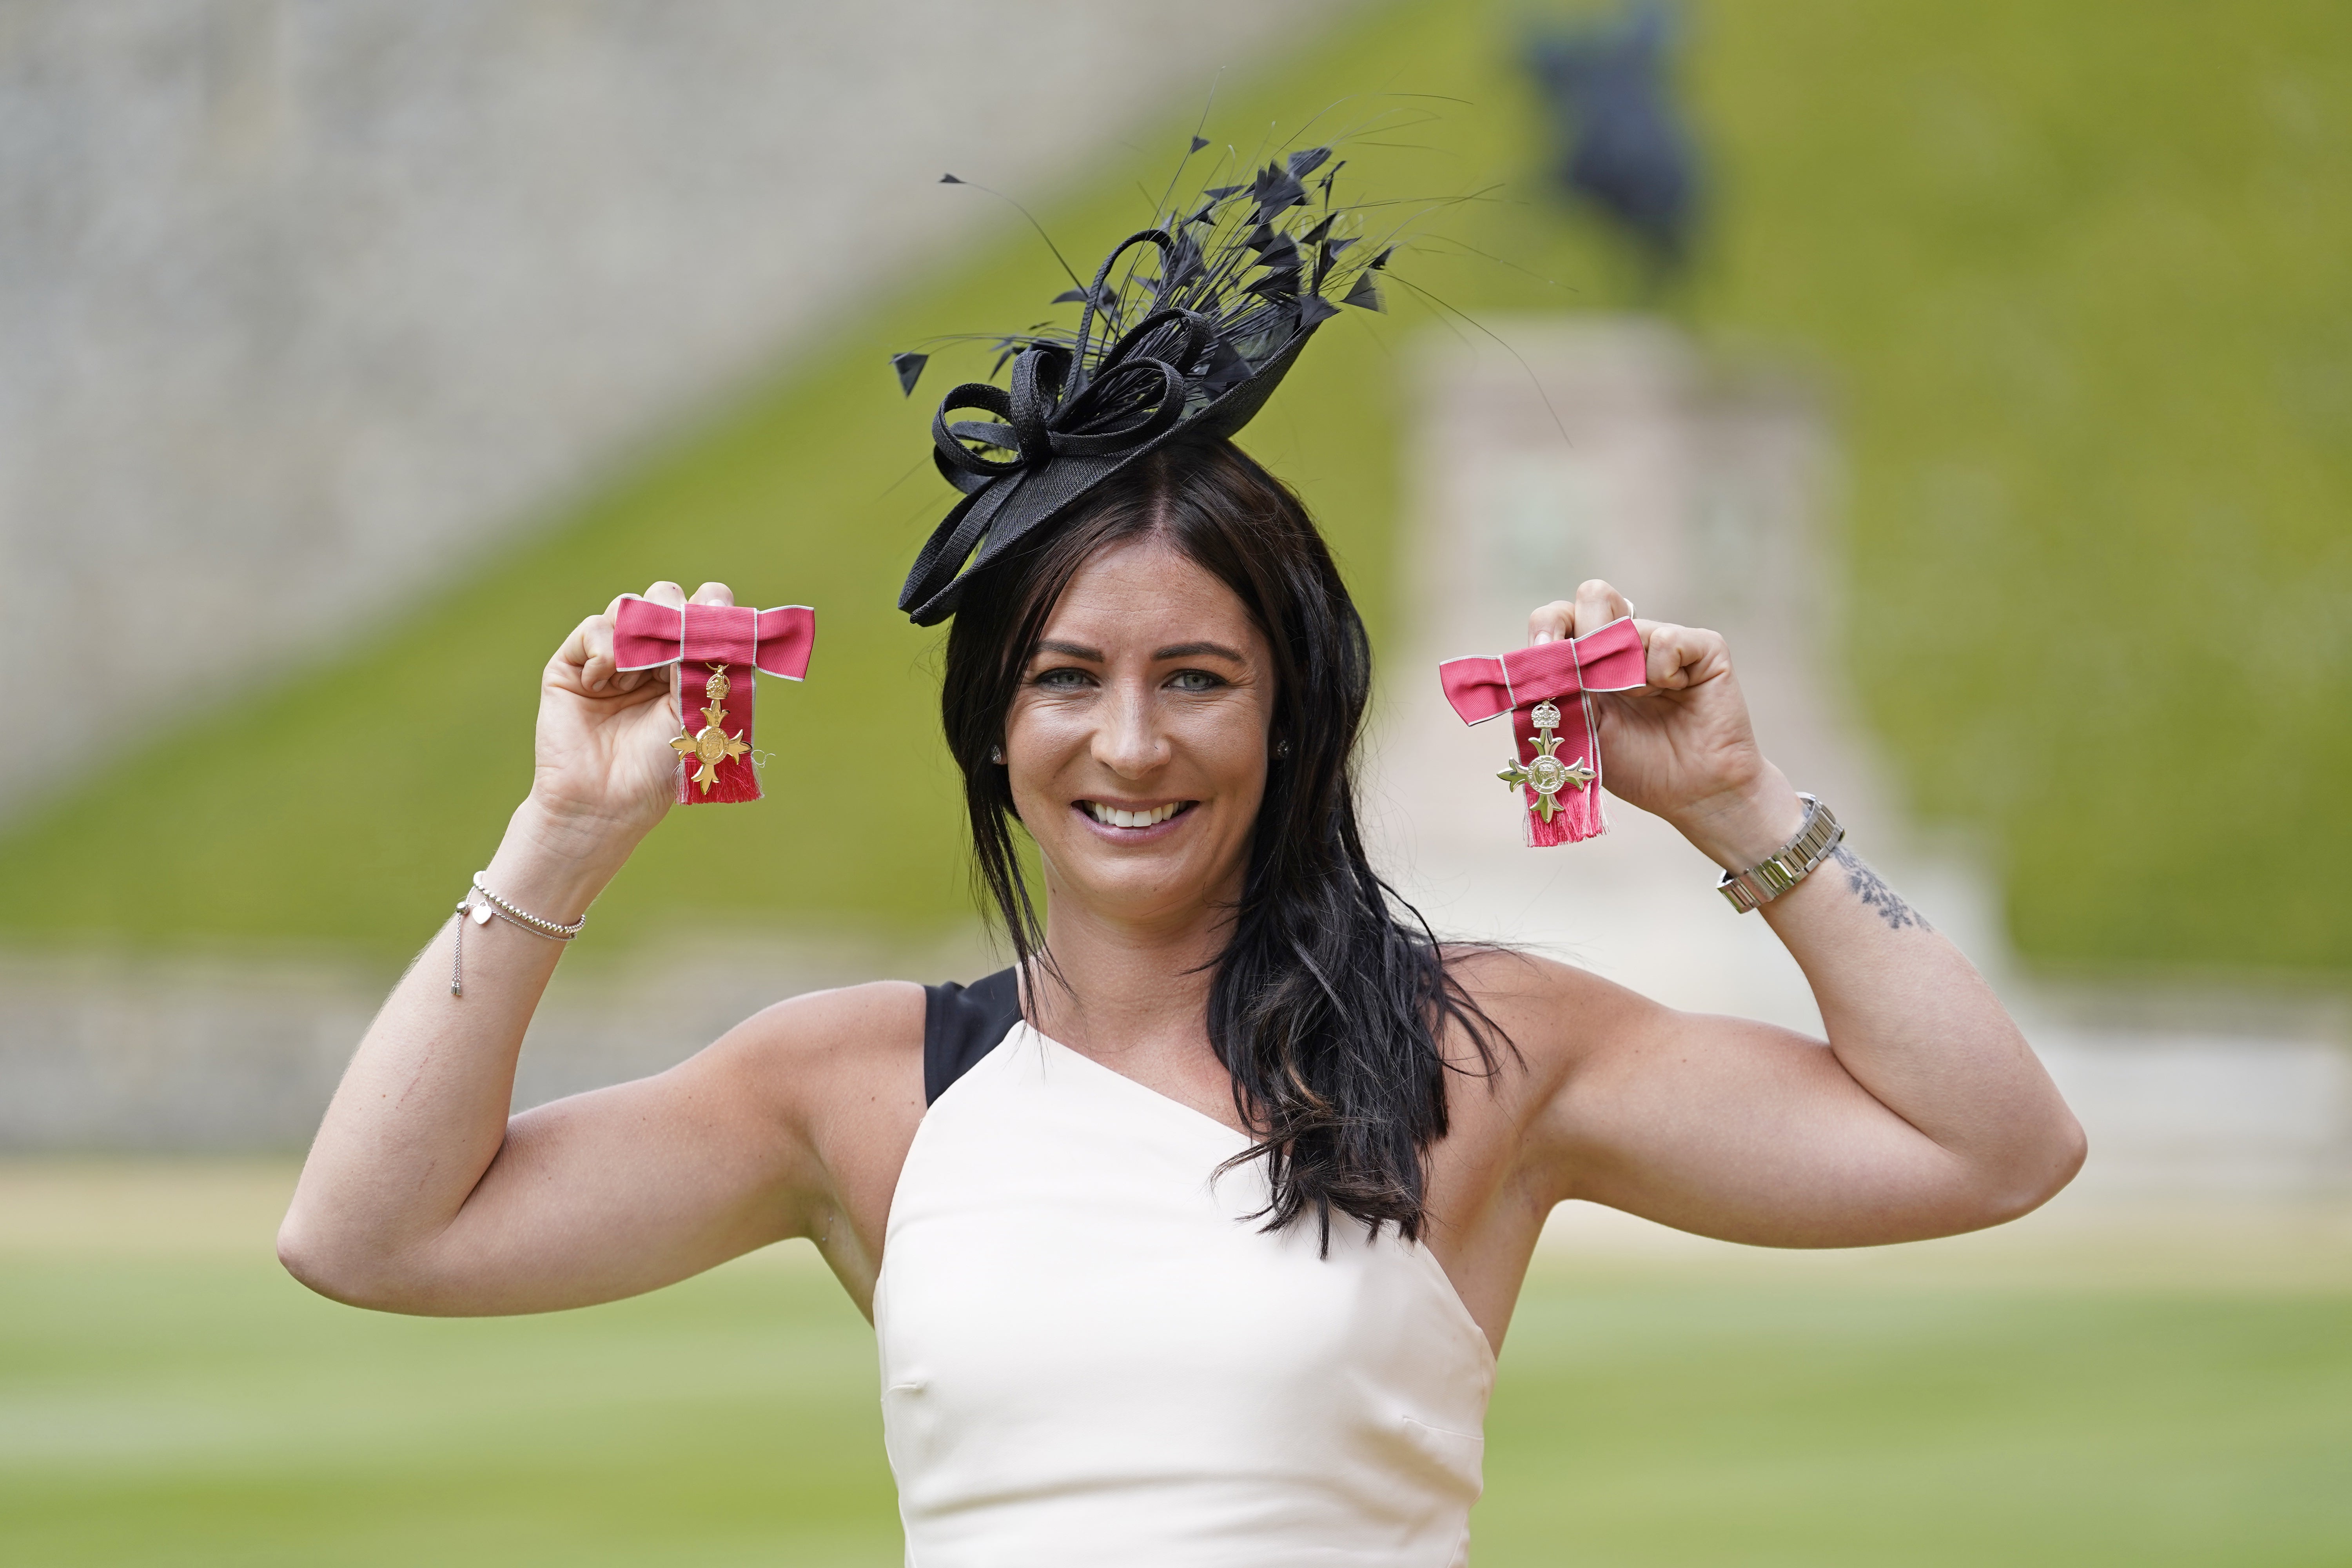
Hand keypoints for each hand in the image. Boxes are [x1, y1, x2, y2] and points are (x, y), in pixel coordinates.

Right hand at [527, 580, 735, 848]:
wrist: (608, 801)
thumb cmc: (662, 765)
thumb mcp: (698, 708)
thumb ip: (705, 659)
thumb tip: (713, 605)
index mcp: (689, 666)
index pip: (705, 614)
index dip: (713, 606)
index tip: (718, 612)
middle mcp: (653, 658)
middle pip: (667, 598)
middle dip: (676, 612)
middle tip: (679, 641)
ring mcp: (612, 659)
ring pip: (631, 605)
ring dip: (642, 634)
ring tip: (641, 674)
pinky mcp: (574, 664)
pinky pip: (593, 628)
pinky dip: (604, 649)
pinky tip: (604, 683)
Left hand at [1527, 580, 1803, 867]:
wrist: (1692, 794)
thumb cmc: (1636, 765)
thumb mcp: (1582, 730)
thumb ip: (1559, 692)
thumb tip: (1535, 657)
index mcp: (1592, 659)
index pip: (1559, 616)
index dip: (1548, 626)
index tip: (1542, 649)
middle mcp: (1626, 642)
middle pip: (1593, 595)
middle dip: (1584, 634)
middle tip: (1589, 676)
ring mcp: (1664, 641)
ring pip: (1628, 621)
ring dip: (1625, 669)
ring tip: (1643, 699)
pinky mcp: (1704, 647)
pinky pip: (1668, 638)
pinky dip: (1663, 671)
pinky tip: (1676, 692)